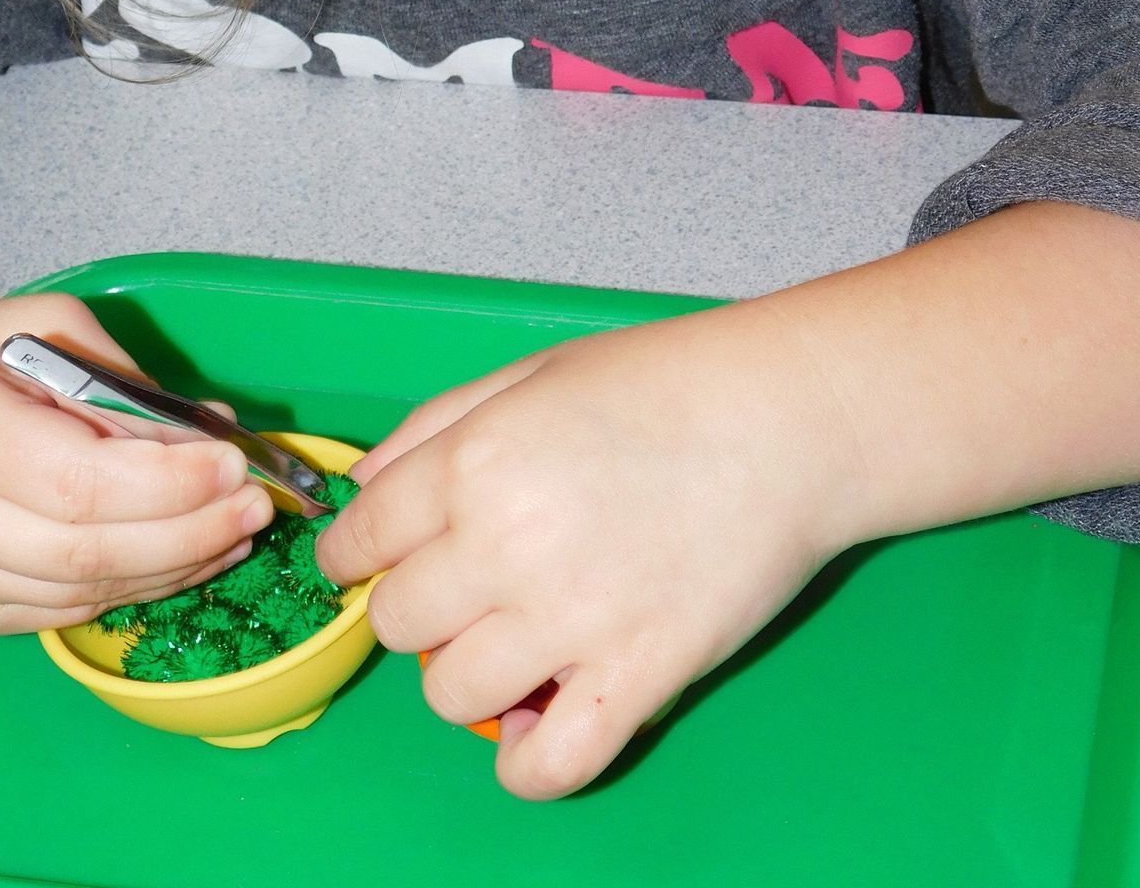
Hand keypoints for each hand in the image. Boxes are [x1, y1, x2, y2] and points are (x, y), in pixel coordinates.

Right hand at [0, 291, 274, 632]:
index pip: (77, 481)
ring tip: (237, 531)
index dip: (167, 484)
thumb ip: (115, 378)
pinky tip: (185, 557)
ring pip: (83, 592)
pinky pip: (65, 611)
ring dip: (175, 567)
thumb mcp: (32, 327)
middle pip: (87, 549)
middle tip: (257, 504)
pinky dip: (135, 586)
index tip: (234, 462)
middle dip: (189, 531)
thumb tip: (207, 431)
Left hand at [316, 301, 863, 798]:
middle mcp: (505, 545)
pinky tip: (539, 720)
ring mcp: (571, 619)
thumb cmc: (658, 383)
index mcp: (472, 463)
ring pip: (450, 695)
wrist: (782, 418)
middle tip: (465, 587)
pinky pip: (548, 764)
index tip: (375, 560)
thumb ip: (431, 427)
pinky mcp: (638, 674)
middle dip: (417, 608)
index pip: (360, 542)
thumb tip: (363, 491)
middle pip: (398, 623)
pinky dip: (527, 760)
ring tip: (512, 640)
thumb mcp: (527, 375)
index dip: (357, 555)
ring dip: (467, 675)